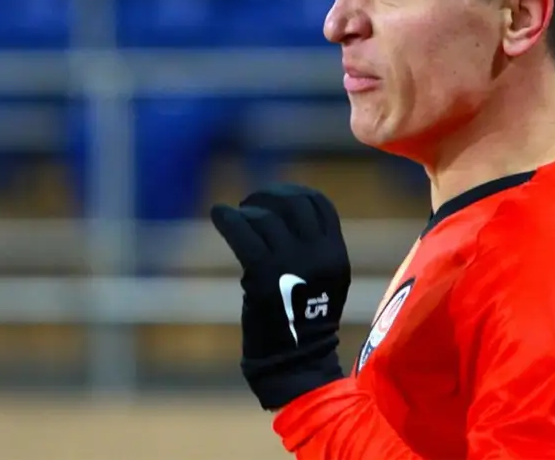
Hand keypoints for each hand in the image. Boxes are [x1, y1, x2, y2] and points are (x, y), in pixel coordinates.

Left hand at [210, 183, 351, 409]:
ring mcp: (291, 263)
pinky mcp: (263, 275)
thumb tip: (283, 215)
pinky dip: (227, 219)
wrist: (297, 361)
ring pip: (266, 218)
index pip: (321, 205)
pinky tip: (219, 213)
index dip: (297, 193)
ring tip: (235, 214)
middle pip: (294, 203)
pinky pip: (243, 233)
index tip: (278, 196)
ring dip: (247, 210)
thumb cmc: (304, 324)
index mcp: (336, 254)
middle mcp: (318, 254)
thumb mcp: (325, 280)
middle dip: (271, 195)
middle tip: (253, 201)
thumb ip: (314, 249)